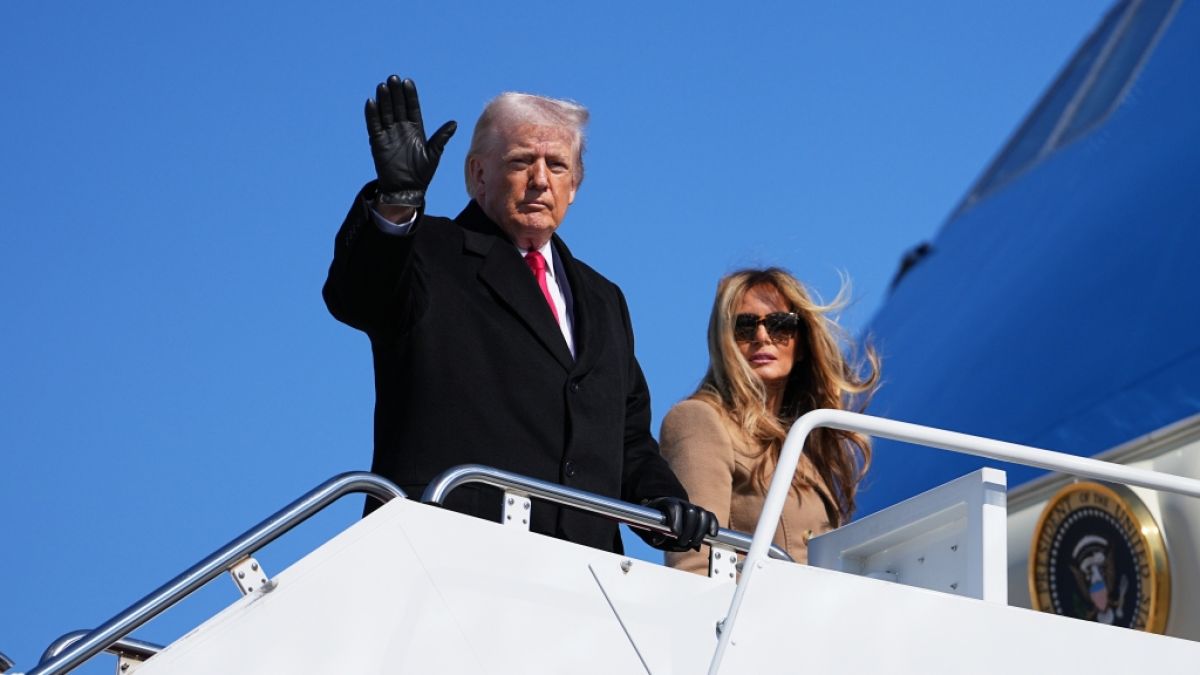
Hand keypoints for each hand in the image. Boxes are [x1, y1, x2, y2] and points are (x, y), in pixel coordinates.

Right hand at [364, 75, 456, 207]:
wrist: (406, 189)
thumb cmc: (422, 173)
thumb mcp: (434, 154)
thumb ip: (441, 138)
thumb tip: (454, 123)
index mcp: (415, 129)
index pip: (412, 107)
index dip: (410, 95)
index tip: (408, 82)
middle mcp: (401, 128)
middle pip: (398, 106)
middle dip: (396, 93)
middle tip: (393, 78)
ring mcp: (389, 134)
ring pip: (385, 112)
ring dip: (384, 99)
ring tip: (383, 86)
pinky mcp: (377, 141)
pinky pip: (374, 125)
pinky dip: (372, 115)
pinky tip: (371, 102)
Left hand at [643, 497, 718, 551]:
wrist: (663, 515)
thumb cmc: (656, 524)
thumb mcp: (650, 528)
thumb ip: (653, 534)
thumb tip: (658, 540)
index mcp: (667, 503)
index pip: (674, 507)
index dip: (676, 520)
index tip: (676, 533)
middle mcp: (681, 503)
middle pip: (691, 511)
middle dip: (689, 529)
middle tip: (683, 542)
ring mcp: (693, 507)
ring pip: (702, 513)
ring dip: (701, 530)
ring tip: (694, 543)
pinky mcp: (701, 513)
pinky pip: (710, 516)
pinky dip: (713, 525)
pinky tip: (712, 535)